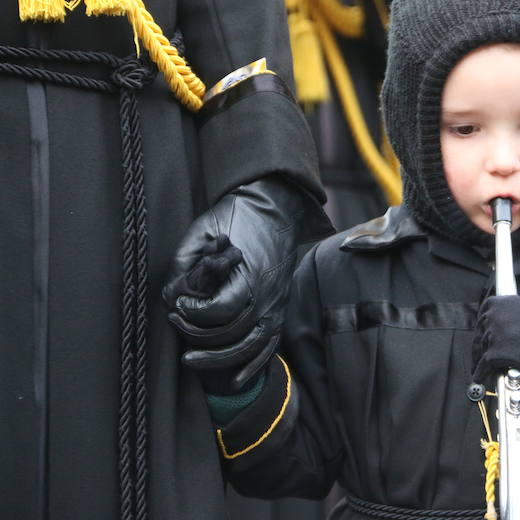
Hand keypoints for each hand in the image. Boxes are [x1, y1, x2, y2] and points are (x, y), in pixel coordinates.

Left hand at [163, 175, 325, 392]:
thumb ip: (186, 264)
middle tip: (176, 322)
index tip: (177, 304)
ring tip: (191, 360)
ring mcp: (275, 304)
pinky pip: (270, 346)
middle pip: (233, 334)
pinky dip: (254, 366)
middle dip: (198, 335)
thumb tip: (172, 295)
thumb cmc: (237, 215)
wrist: (274, 206)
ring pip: (251, 347)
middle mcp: (267, 295)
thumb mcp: (203, 230)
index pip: (221, 311)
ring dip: (220, 360)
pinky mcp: (279, 308)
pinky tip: (236, 380)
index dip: (194, 313)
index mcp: (250, 275)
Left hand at [472, 295, 519, 398]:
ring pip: (481, 348)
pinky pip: (483, 366)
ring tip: (492, 364)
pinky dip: (481, 372)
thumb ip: (512, 312)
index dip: (485, 328)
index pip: (486, 312)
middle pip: (481, 331)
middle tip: (485, 354)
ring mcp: (494, 332)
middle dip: (482, 344)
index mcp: (504, 301)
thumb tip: (495, 316)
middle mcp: (496, 313)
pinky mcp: (494, 353)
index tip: (486, 336)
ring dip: (482, 358)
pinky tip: (480, 376)